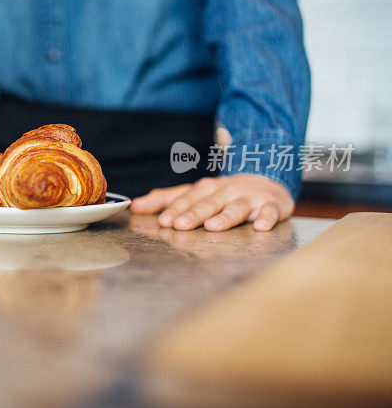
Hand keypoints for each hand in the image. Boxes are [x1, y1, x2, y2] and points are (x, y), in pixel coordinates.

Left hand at [129, 174, 293, 231]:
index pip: (188, 199)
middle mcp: (226, 191)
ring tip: (213, 227)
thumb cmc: (223, 193)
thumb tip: (135, 206)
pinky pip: (270, 211)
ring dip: (225, 217)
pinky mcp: (272, 205)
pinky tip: (260, 226)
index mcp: (206, 188)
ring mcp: (250, 197)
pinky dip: (266, 218)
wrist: (266, 181)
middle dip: (194, 214)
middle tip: (180, 226)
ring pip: (236, 207)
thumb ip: (166, 199)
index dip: (176, 209)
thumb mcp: (194, 193)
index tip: (164, 222)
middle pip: (208, 203)